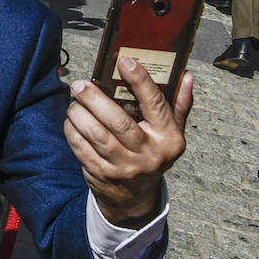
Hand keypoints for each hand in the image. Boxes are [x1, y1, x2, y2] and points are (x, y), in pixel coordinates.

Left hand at [65, 58, 191, 227]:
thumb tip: (187, 75)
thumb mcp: (172, 132)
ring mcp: (124, 167)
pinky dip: (72, 130)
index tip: (124, 61)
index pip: (155, 105)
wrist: (135, 196)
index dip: (140, 80)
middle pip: (118, 122)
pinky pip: (81, 148)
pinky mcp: (102, 174)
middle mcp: (149, 154)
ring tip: (74, 100)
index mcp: (169, 139)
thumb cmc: (154, 151)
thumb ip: (179, 103)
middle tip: (81, 84)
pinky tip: (72, 119)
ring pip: (96, 135)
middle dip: (95, 99)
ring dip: (79, 113)